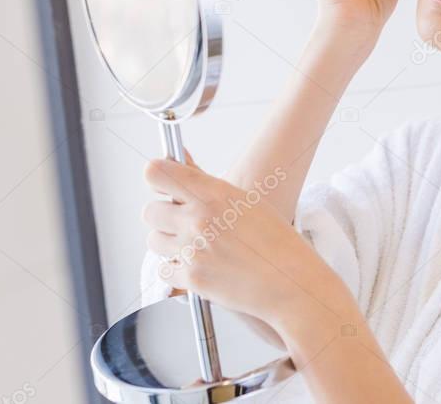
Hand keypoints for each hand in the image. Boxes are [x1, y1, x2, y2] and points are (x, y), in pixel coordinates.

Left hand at [142, 153, 349, 329]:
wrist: (291, 282)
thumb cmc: (275, 240)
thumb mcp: (244, 201)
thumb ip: (205, 183)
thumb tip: (178, 158)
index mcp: (213, 192)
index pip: (156, 173)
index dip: (157, 177)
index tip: (163, 185)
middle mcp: (198, 218)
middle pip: (149, 211)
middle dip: (162, 216)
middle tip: (181, 222)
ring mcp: (192, 250)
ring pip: (154, 240)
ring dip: (168, 243)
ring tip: (194, 246)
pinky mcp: (191, 278)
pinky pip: (164, 270)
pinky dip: (177, 270)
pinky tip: (199, 266)